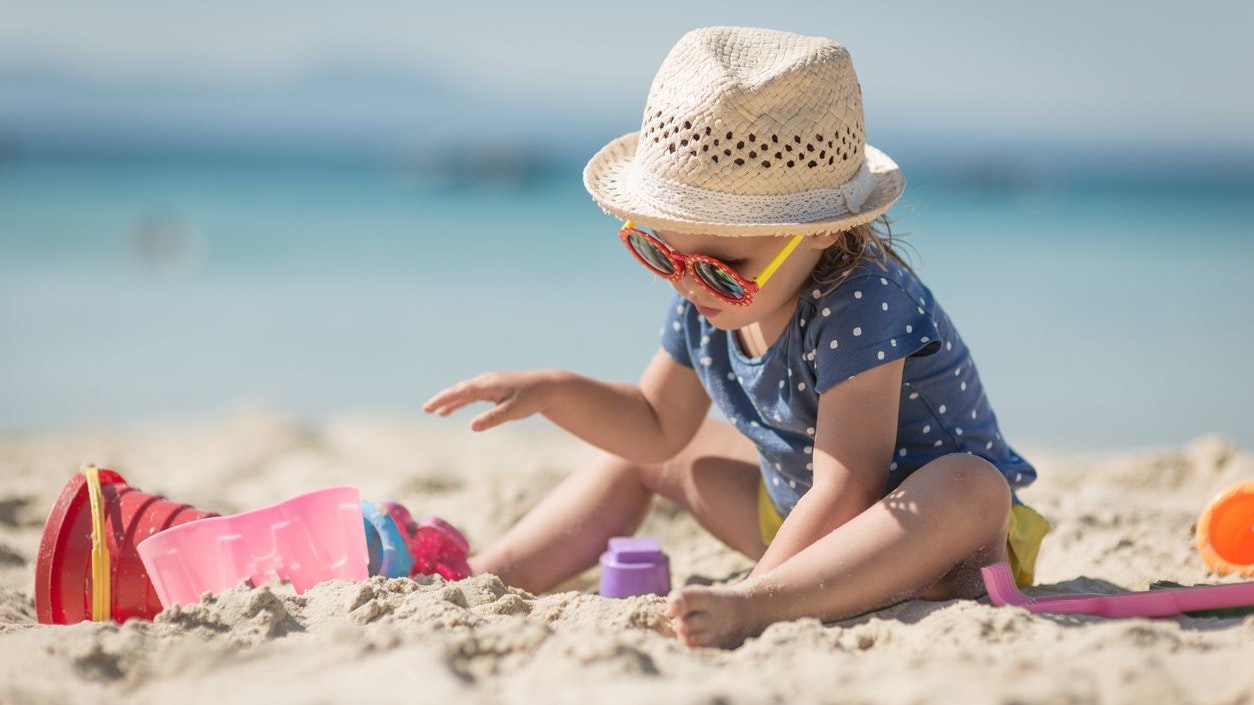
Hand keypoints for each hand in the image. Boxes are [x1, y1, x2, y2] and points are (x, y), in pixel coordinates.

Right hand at [423, 371, 559, 431]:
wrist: (548, 387)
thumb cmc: (533, 398)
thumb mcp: (514, 411)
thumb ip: (493, 418)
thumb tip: (472, 426)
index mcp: (489, 385)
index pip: (461, 391)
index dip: (445, 399)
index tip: (431, 408)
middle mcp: (487, 381)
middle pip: (459, 390)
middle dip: (442, 399)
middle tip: (426, 410)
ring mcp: (490, 384)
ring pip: (464, 392)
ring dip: (450, 401)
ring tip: (435, 413)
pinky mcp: (494, 389)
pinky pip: (472, 395)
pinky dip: (460, 401)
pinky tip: (452, 410)